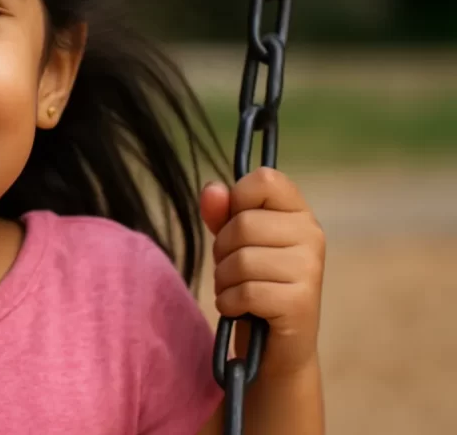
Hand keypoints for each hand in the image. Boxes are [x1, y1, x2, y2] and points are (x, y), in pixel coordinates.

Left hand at [200, 168, 324, 377]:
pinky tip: (240, 309)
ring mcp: (310, 269)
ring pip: (242, 260)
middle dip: (223, 250)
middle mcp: (312, 235)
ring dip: (224, 280)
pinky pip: (247, 291)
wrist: (274, 346)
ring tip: (237, 290)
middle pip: (243, 224)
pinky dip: (230, 302)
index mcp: (298, 212)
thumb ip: (221, 212)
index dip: (237, 198)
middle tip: (233, 270)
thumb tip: (212, 188)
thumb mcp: (232, 243)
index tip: (237, 223)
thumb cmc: (253, 283)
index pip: (265, 178)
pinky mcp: (301, 302)